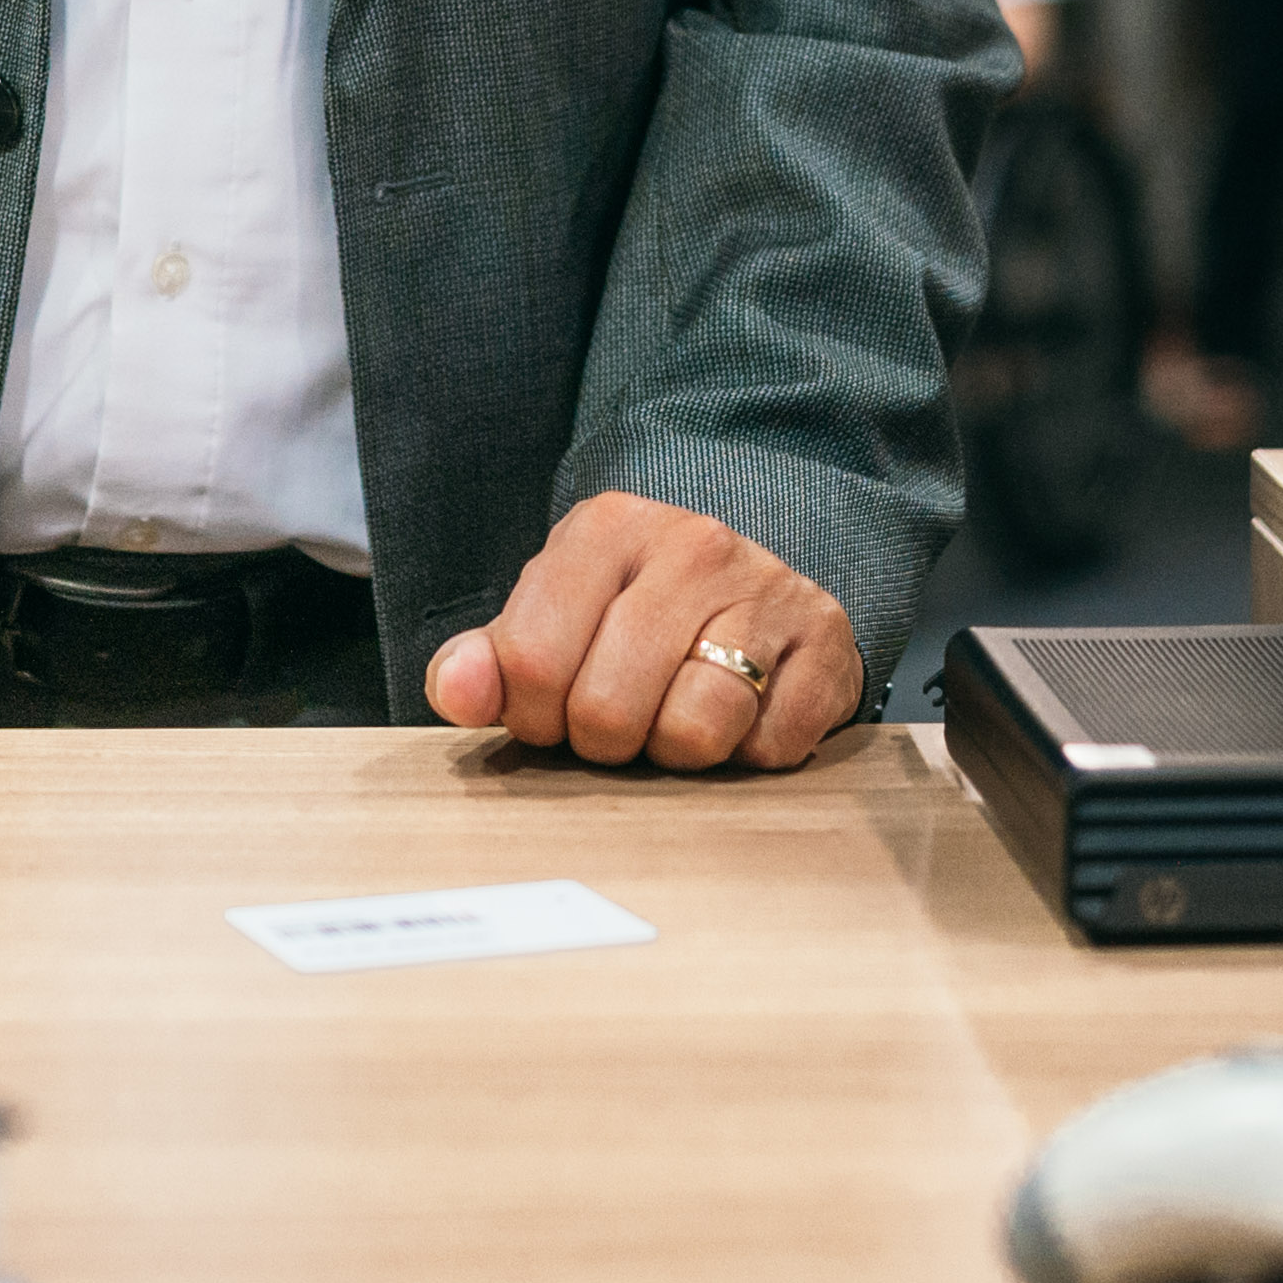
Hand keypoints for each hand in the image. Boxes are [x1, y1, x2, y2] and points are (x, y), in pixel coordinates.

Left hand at [425, 490, 859, 773]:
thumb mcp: (553, 617)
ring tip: (679, 713)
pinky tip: (743, 713)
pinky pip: (769, 747)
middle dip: (606, 740)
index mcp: (606, 529)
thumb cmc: (636, 613)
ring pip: (695, 728)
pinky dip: (749, 753)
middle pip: (609, 708)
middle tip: (623, 717)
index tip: (554, 709)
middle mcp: (692, 546)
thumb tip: (456, 693)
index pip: (531, 661)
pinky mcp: (826, 642)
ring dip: (679, 750)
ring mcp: (767, 590)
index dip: (534, 715)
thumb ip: (491, 661)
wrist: (754, 580)